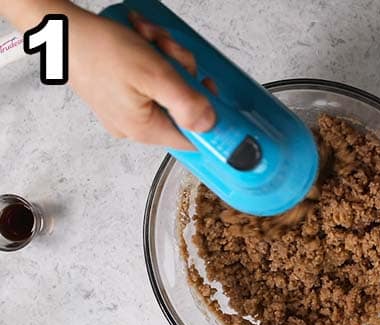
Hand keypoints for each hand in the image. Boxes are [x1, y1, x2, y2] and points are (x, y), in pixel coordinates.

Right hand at [55, 3, 214, 149]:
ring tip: (149, 39)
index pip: (194, 137)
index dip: (206, 111)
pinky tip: (141, 40)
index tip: (206, 85)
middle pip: (182, 105)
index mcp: (145, 130)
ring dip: (166, 57)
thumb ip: (188, 105)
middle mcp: (135, 126)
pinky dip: (151, 56)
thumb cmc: (100, 49)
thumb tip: (211, 126)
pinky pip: (149, 79)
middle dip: (181, 70)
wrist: (61, 27)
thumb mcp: (156, 76)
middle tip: (168, 50)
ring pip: (168, 86)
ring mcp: (126, 109)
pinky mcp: (119, 92)